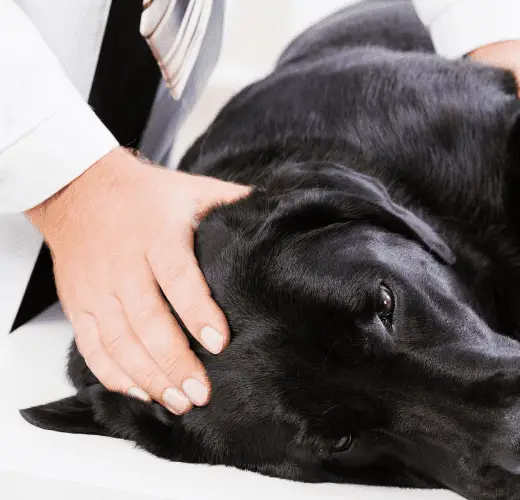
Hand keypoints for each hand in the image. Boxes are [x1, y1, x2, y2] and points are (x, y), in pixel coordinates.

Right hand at [26, 147, 250, 413]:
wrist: (78, 189)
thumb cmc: (144, 194)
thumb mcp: (191, 188)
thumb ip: (232, 202)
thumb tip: (278, 208)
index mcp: (158, 235)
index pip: (178, 277)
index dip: (197, 311)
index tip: (219, 342)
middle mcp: (124, 264)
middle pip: (146, 320)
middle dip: (174, 361)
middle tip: (200, 392)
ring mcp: (97, 287)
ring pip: (118, 341)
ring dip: (147, 377)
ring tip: (178, 402)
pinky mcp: (79, 304)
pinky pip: (92, 346)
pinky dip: (113, 374)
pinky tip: (140, 392)